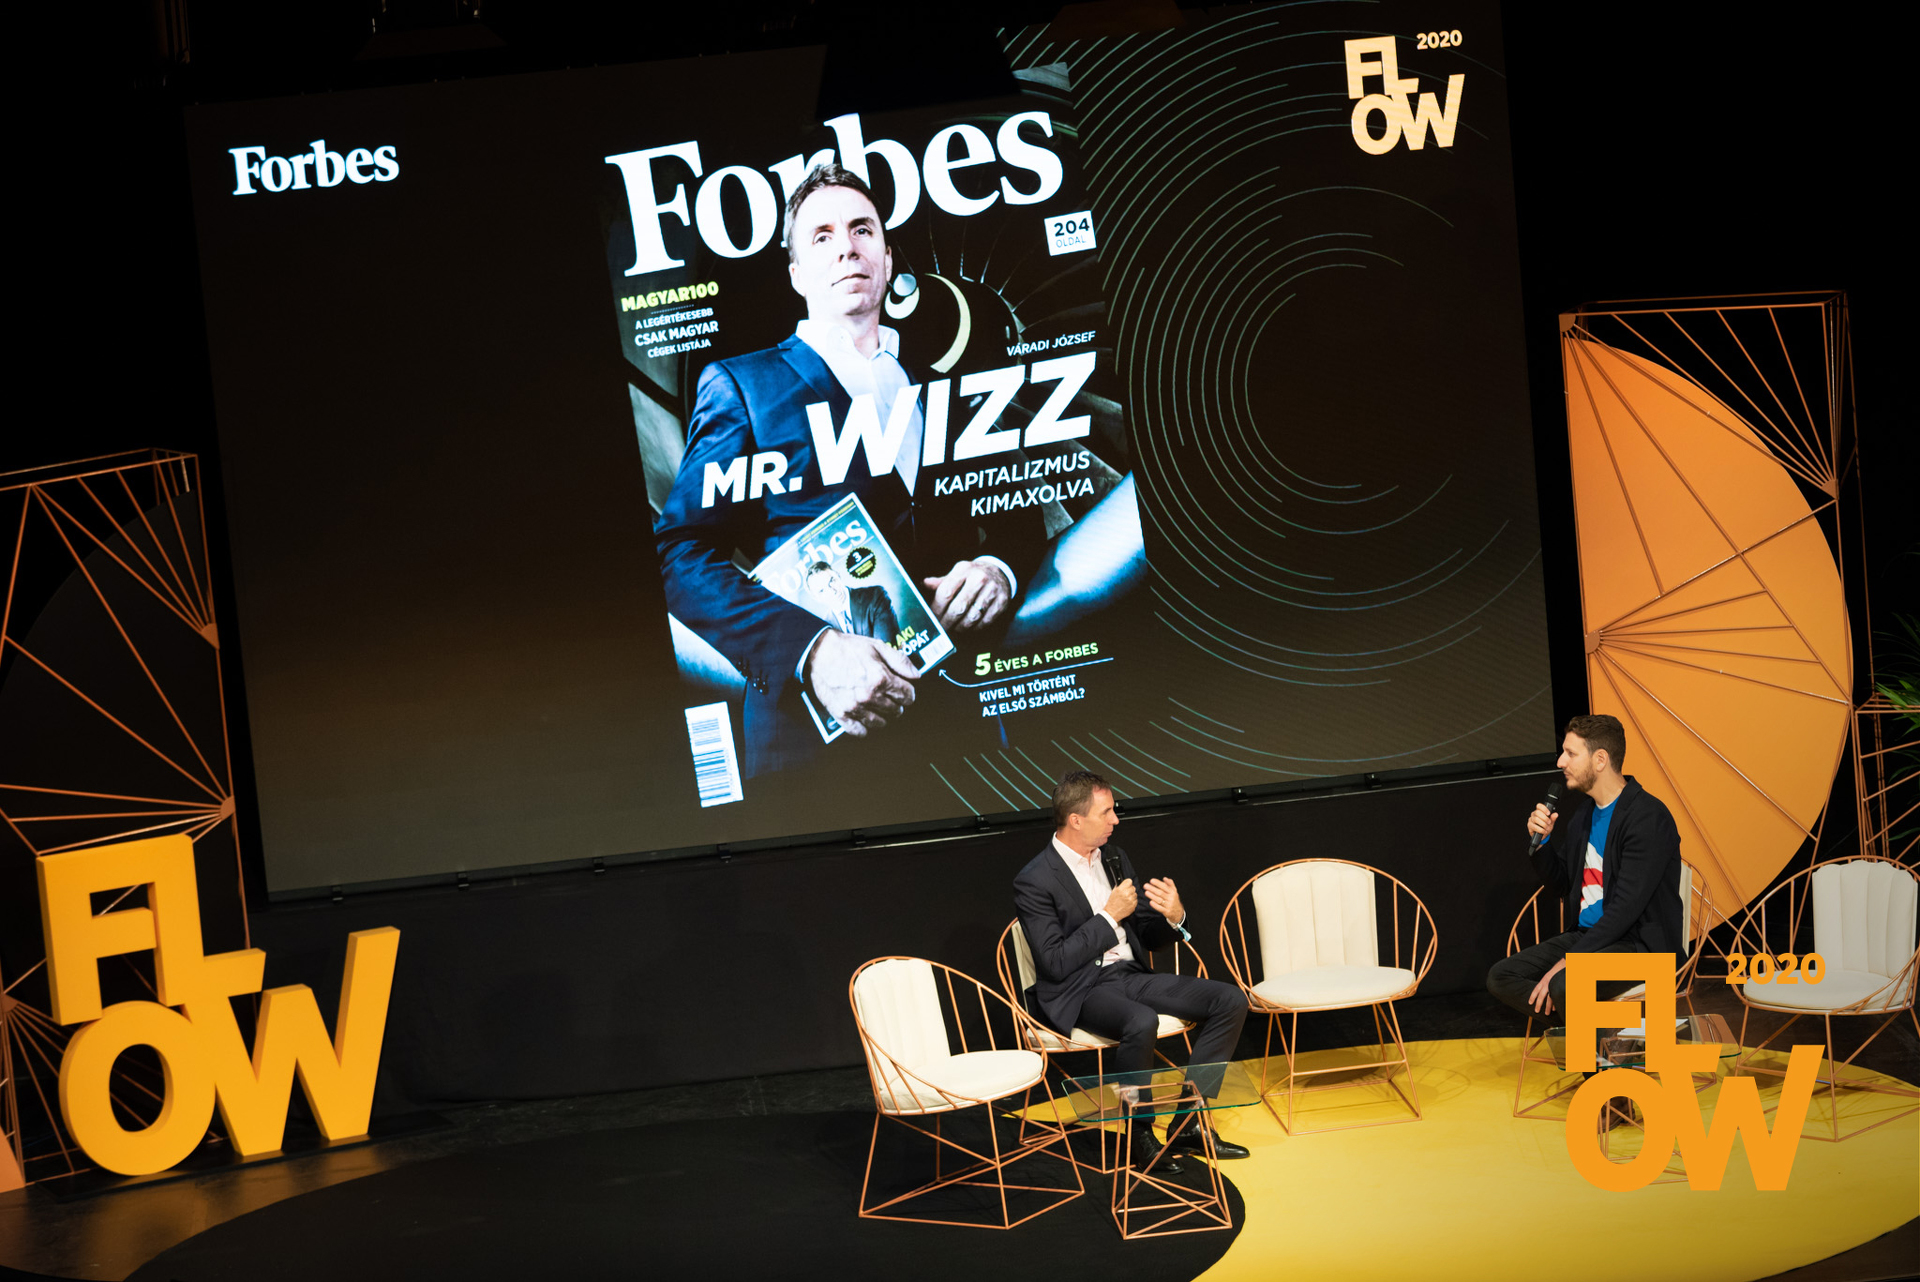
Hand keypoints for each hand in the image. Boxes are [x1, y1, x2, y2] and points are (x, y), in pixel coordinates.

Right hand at [803, 630, 917, 735]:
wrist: (818, 652)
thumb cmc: (848, 647)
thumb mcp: (878, 646)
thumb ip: (900, 661)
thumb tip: (917, 675)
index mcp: (881, 678)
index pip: (907, 696)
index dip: (908, 692)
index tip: (904, 690)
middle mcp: (869, 696)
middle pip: (896, 710)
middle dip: (896, 703)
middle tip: (889, 696)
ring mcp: (854, 707)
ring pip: (880, 723)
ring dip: (882, 716)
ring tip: (877, 706)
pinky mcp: (841, 714)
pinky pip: (859, 731)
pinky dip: (864, 727)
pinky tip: (864, 717)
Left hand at [922, 561, 1010, 632]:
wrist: (999, 573)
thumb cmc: (972, 576)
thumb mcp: (957, 574)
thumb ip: (941, 582)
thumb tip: (923, 585)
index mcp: (963, 570)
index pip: (946, 592)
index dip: (937, 609)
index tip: (932, 619)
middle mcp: (979, 578)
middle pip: (959, 607)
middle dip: (947, 622)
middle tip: (941, 630)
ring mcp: (992, 590)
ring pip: (972, 617)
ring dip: (960, 628)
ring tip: (954, 630)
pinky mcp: (1002, 602)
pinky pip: (985, 621)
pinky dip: (975, 628)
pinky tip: (969, 628)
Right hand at [1104, 878, 1136, 920]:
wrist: (1112, 913)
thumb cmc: (1112, 903)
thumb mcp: (1113, 892)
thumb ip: (1120, 886)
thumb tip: (1125, 883)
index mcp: (1121, 889)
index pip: (1129, 881)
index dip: (1128, 883)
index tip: (1127, 885)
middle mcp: (1126, 894)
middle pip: (1133, 887)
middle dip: (1130, 890)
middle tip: (1126, 893)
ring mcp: (1131, 900)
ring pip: (1135, 894)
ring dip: (1132, 895)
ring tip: (1126, 899)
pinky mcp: (1133, 905)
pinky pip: (1136, 900)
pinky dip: (1133, 901)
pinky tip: (1128, 903)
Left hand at [1143, 877, 1184, 924]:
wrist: (1178, 912)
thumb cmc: (1174, 900)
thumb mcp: (1174, 891)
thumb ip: (1170, 884)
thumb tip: (1165, 878)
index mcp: (1173, 892)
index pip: (1165, 886)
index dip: (1158, 883)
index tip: (1151, 880)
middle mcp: (1171, 898)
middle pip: (1160, 893)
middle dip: (1152, 889)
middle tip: (1145, 886)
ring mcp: (1169, 905)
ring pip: (1159, 900)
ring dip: (1152, 896)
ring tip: (1146, 892)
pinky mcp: (1166, 912)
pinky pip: (1160, 908)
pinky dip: (1155, 905)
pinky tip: (1150, 902)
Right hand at [1526, 804, 1557, 842]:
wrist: (1543, 835)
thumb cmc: (1546, 827)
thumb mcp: (1551, 823)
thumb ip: (1553, 818)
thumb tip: (1555, 814)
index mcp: (1539, 811)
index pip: (1539, 806)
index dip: (1544, 808)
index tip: (1548, 813)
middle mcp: (1534, 814)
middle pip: (1537, 812)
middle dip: (1545, 818)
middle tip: (1549, 822)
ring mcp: (1531, 820)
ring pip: (1536, 819)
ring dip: (1543, 824)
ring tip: (1547, 828)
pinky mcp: (1529, 825)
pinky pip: (1534, 826)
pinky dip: (1541, 830)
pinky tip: (1544, 831)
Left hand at [1528, 959, 1566, 1013]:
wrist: (1564, 966)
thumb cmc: (1556, 972)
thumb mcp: (1548, 977)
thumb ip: (1545, 983)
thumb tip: (1544, 992)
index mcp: (1543, 981)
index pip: (1536, 989)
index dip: (1532, 996)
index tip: (1530, 1003)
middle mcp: (1547, 984)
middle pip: (1541, 996)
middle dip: (1539, 1004)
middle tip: (1536, 1011)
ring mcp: (1553, 986)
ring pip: (1549, 999)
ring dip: (1548, 1007)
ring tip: (1547, 1013)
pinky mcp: (1559, 988)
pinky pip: (1556, 998)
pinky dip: (1555, 1004)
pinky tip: (1554, 1009)